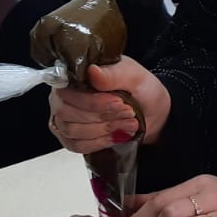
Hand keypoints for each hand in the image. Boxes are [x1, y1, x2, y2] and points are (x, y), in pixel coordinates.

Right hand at [48, 58, 171, 153]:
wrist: (152, 112)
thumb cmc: (141, 90)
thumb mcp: (134, 77)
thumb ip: (113, 74)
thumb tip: (92, 71)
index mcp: (76, 74)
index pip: (68, 91)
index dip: (93, 101)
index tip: (119, 102)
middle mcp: (64, 95)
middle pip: (66, 113)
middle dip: (102, 116)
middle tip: (128, 113)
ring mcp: (64, 118)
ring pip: (72, 130)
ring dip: (104, 129)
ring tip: (128, 123)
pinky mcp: (71, 137)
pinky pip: (76, 145)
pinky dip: (99, 142)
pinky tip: (117, 135)